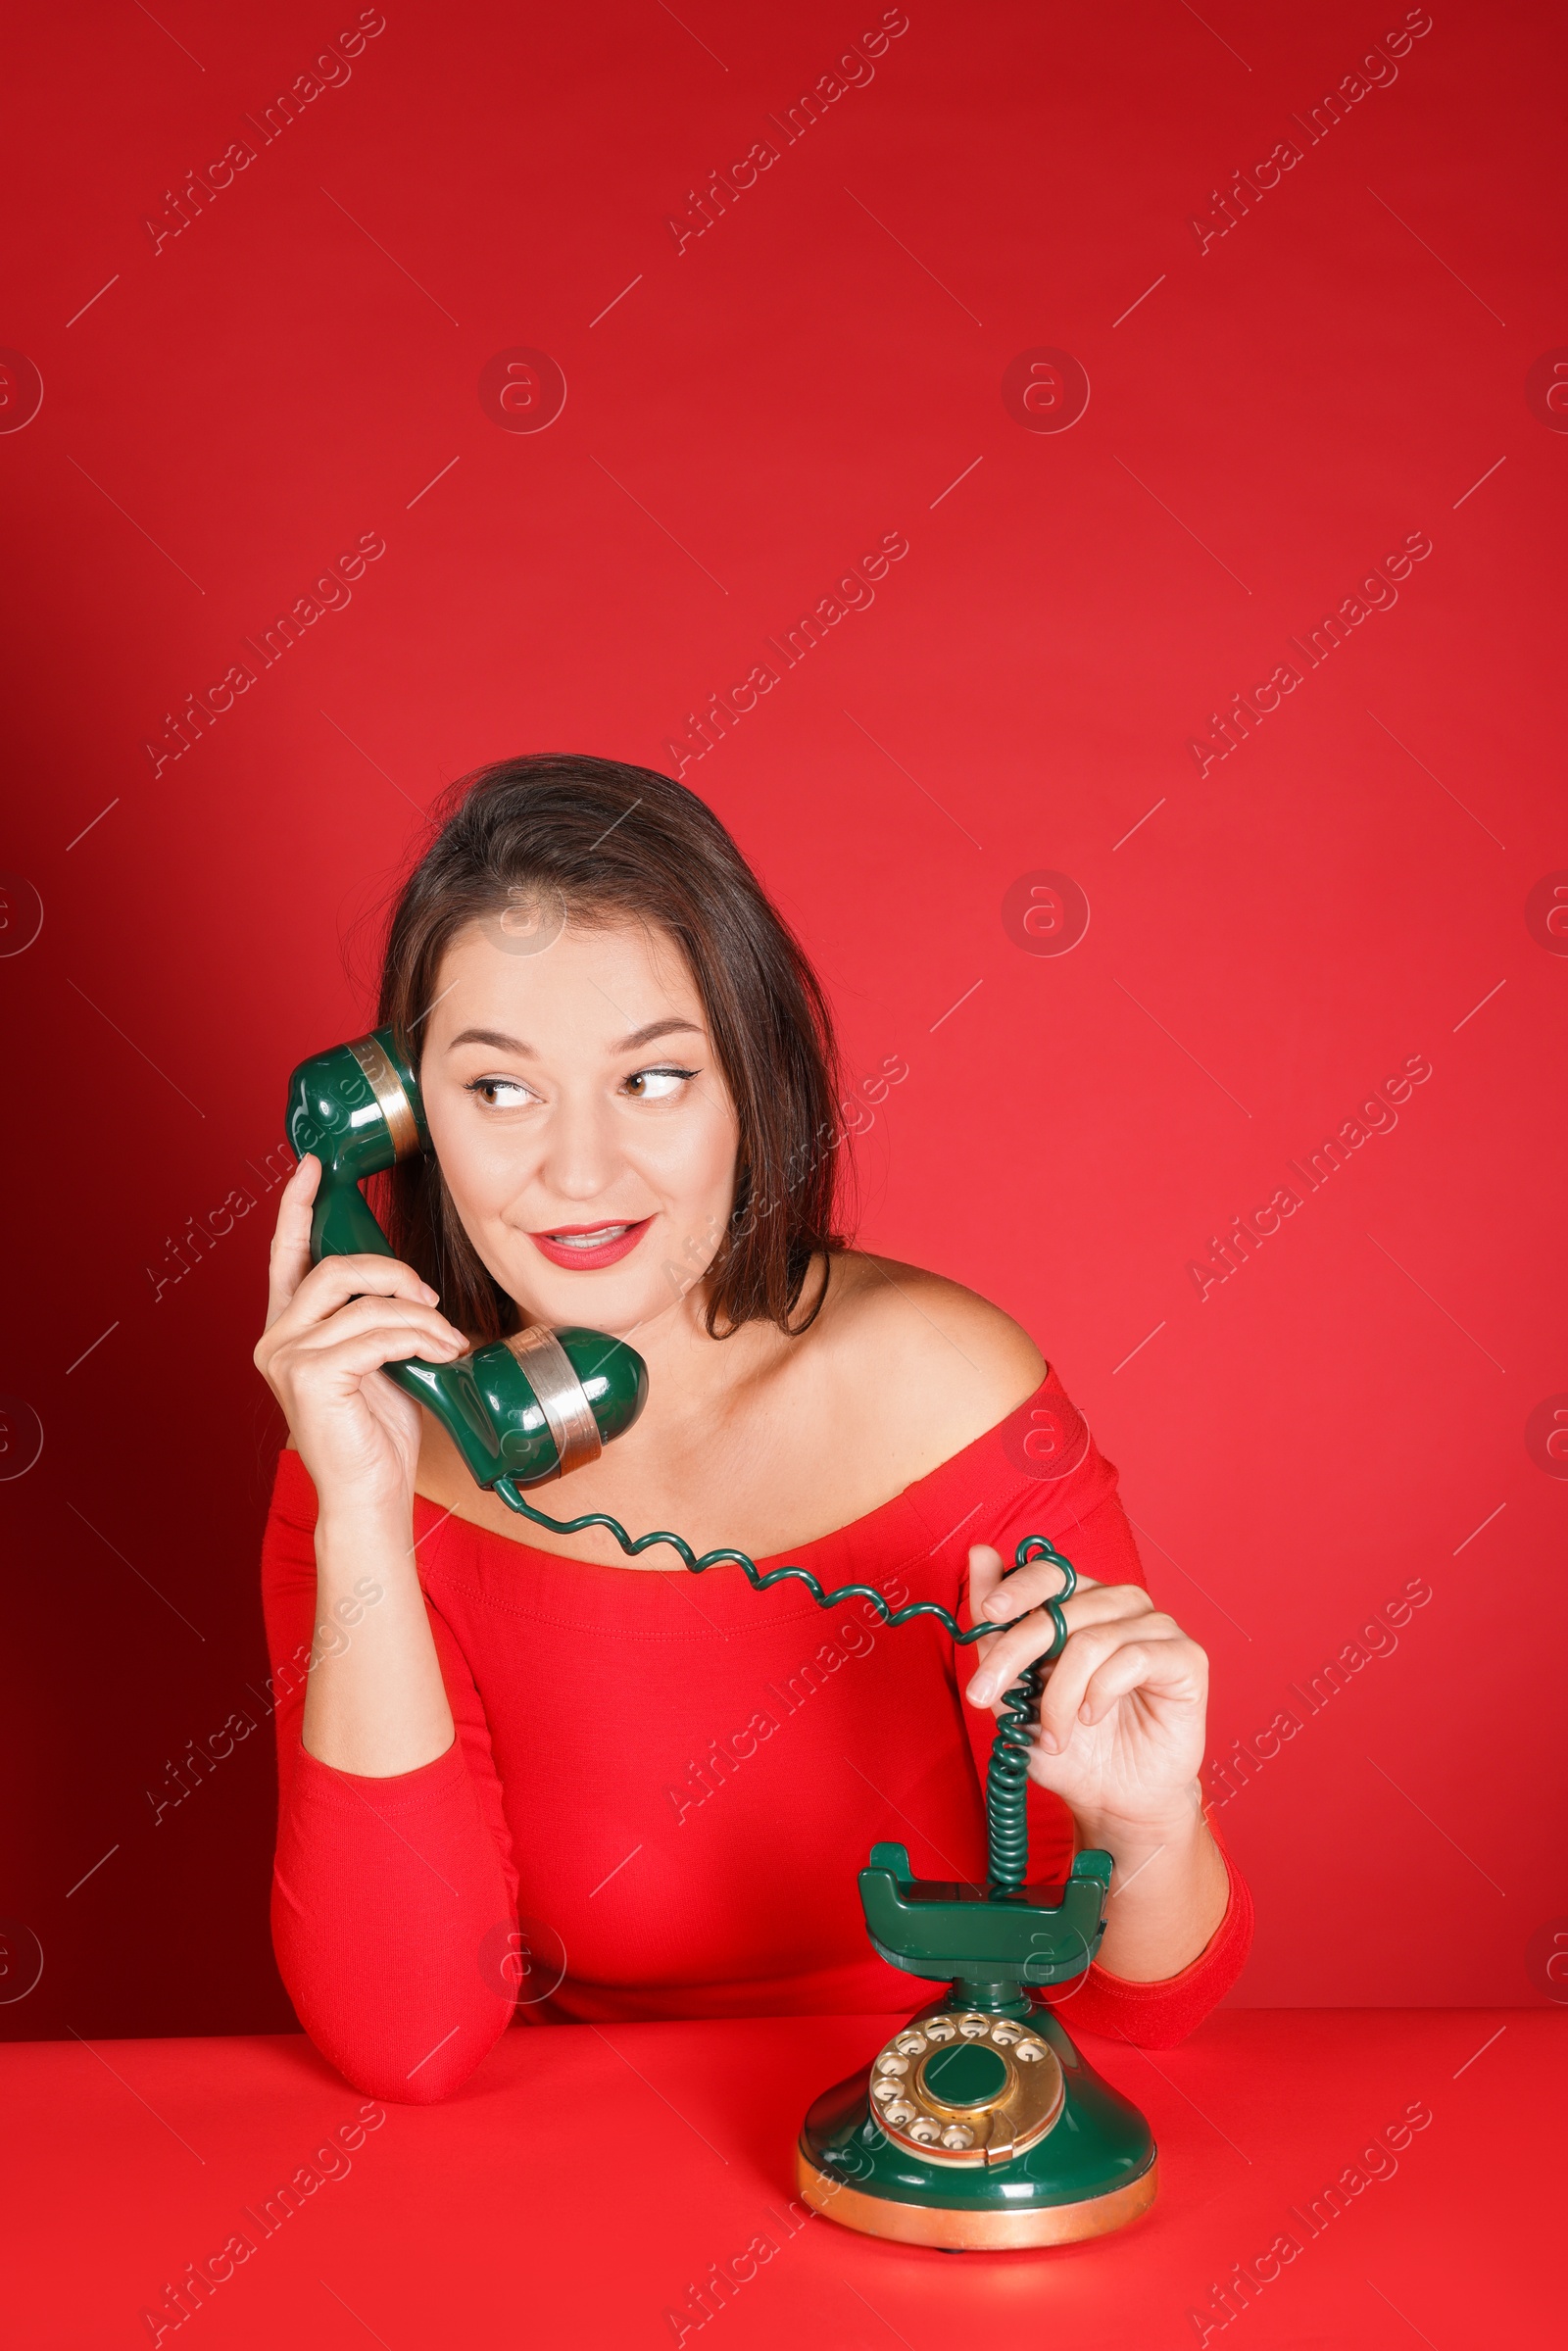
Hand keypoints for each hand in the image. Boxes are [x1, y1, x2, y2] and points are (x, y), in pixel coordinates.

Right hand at [254, 1155, 469, 1513]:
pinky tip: (441, 1355)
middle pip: (336, 1267)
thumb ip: (373, 1318)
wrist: (371, 1496)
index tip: (315, 1167)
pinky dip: (420, 1337)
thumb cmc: (375, 1435)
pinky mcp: (310, 1376)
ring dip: (420, 1315)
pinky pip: (379, 1332)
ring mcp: (286, 1357)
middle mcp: (276, 1339)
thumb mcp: (376, 1360)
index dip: (297, 1207)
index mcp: (287, 1329)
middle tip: (432, 1297)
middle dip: (395, 1273)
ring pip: (366, 1302)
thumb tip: (410, 1283)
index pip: (285, 1254)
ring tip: (446, 1340)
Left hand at [964, 1544, 1209, 1837]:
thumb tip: (980, 1552)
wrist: (1114, 1798)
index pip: (1049, 1572)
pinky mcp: (1185, 1656)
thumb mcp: (1014, 1689)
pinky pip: (1133, 1658)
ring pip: (1091, 1640)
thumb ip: (995, 1627)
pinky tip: (1092, 1718)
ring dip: (1059, 1695)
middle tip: (986, 1697)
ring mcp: (1156, 1627)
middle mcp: (1120, 1605)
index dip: (1017, 1589)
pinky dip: (1100, 1693)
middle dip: (1015, 1654)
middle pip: (1062, 1607)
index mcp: (1082, 1602)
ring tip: (1053, 1733)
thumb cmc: (1069, 1744)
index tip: (988, 1615)